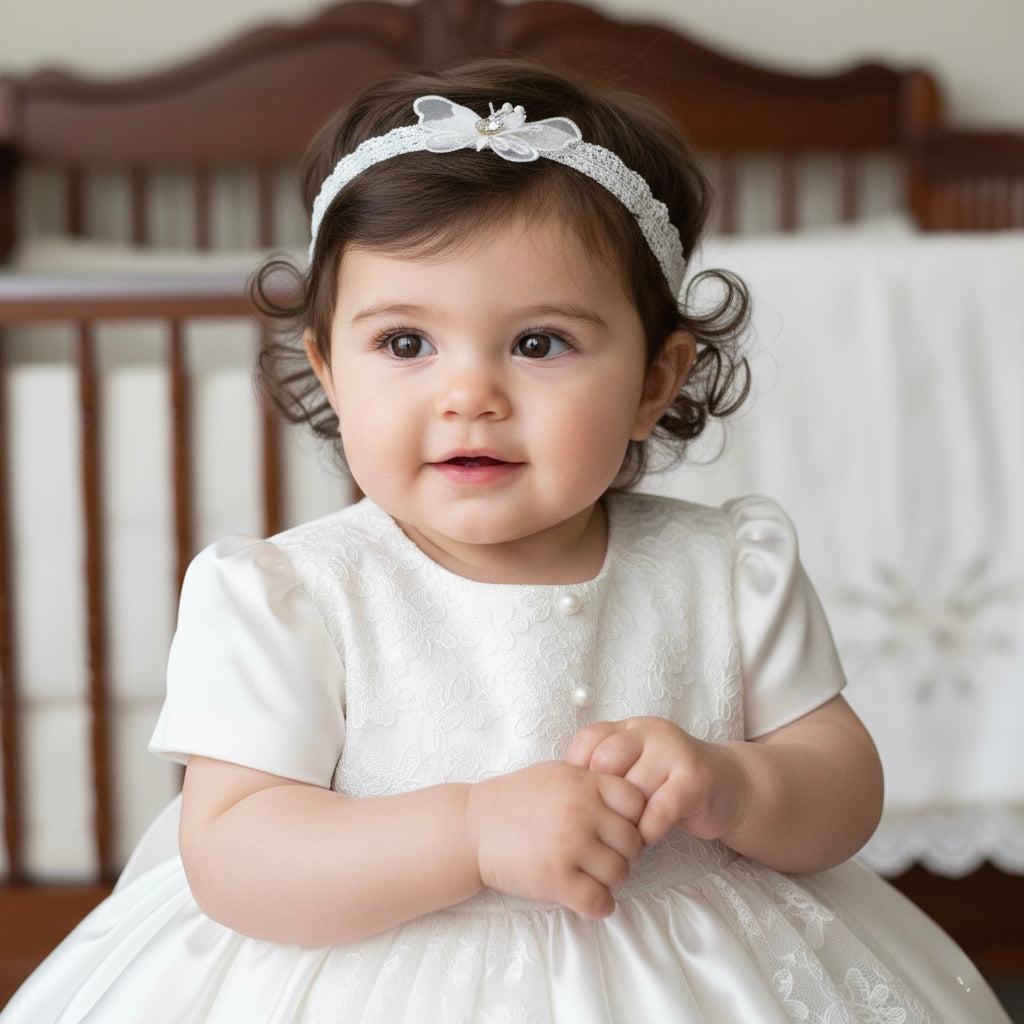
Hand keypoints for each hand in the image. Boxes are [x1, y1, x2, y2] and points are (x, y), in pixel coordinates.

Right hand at [466, 761, 644, 917]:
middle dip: (625, 854)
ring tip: (594, 878)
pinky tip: (590, 899)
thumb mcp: (556, 775)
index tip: (617, 829)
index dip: (633, 818)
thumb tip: (629, 799)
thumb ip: (590, 782)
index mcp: (584, 783)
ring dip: (612, 881)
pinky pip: (599, 901)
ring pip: (620, 873)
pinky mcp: (556, 878)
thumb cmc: (514, 800)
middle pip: (633, 841)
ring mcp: (570, 845)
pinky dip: (600, 905)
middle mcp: (582, 811)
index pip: (637, 802)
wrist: (472, 827)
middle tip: (607, 859)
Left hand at [566, 717, 748, 846]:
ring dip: (625, 820)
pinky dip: (648, 830)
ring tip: (623, 838)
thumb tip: (559, 796)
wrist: (729, 787)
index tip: (578, 801)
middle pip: (606, 762)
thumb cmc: (669, 785)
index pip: (588, 740)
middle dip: (601, 799)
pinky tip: (646, 839)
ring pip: (632, 788)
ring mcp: (673, 752)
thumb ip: (607, 773)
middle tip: (601, 824)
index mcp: (628, 729)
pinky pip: (659, 808)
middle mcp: (649, 732)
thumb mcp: (636, 768)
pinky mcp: (693, 778)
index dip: (577, 772)